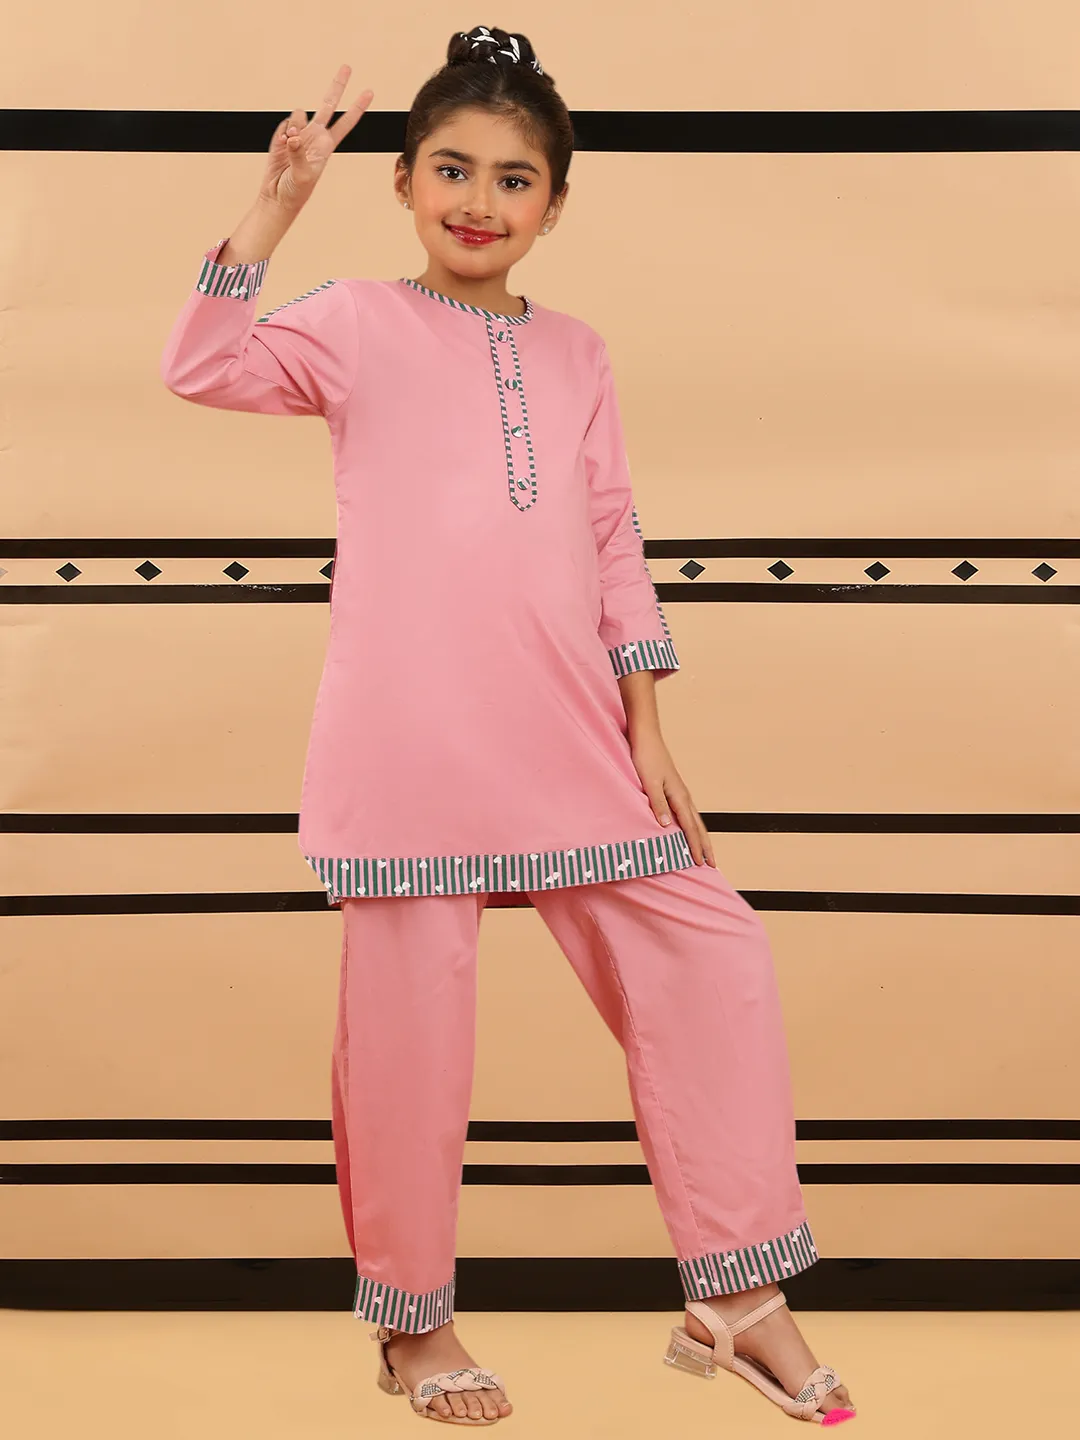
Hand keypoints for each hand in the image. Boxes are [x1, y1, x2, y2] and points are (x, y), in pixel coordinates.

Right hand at [258, 63, 373, 212]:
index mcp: (327, 146)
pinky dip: (281, 134)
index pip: (346, 122)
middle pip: (328, 104)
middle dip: (338, 85)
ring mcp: (300, 133)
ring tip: (291, 144)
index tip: (369, 92)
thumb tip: (294, 135)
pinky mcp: (284, 135)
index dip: (357, 107)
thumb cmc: (296, 191)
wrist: (277, 196)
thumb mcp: (302, 175)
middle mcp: (316, 136)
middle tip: (348, 66)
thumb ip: (298, 154)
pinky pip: (284, 124)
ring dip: (294, 125)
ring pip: (299, 113)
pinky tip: (281, 148)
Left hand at [630, 729, 715, 866]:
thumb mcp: (649, 782)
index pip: (690, 827)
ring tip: (706, 851)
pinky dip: (692, 825)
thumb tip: (667, 826)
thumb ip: (658, 804)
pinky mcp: (674, 788)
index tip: (701, 863)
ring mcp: (680, 791)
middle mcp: (683, 795)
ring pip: (695, 819)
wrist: (646, 736)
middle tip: (713, 864)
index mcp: (678, 796)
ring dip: (701, 837)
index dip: (695, 846)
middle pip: (698, 826)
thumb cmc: (646, 757)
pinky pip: (688, 812)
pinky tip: (689, 828)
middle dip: (706, 846)